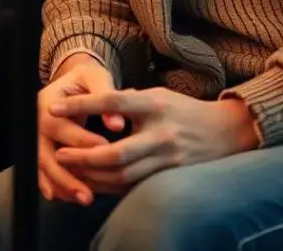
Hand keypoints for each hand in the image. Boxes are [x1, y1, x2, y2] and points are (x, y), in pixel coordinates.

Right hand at [37, 54, 122, 205]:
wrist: (72, 79)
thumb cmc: (87, 79)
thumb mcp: (96, 78)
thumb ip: (107, 96)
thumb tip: (118, 125)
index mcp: (48, 102)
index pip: (61, 125)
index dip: (83, 140)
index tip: (106, 151)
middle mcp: (37, 121)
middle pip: (46, 153)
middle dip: (68, 175)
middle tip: (90, 194)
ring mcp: (36, 136)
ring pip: (43, 166)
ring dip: (62, 186)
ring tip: (85, 199)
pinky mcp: (41, 148)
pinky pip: (43, 171)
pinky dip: (54, 186)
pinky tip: (68, 199)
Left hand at [49, 88, 259, 193]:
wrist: (227, 132)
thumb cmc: (185, 110)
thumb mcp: (159, 94)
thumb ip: (130, 99)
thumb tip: (99, 103)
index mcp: (155, 105)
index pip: (112, 102)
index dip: (82, 106)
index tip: (54, 108)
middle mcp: (161, 133)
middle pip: (116, 152)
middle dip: (84, 156)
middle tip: (60, 154)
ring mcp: (168, 160)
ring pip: (124, 176)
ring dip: (94, 176)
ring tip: (71, 171)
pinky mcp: (172, 178)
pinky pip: (136, 187)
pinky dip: (112, 187)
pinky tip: (95, 183)